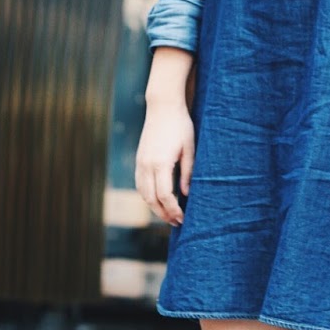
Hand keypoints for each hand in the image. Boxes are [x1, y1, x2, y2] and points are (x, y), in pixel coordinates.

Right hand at [135, 103, 195, 223]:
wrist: (162, 107)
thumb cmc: (180, 126)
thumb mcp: (190, 149)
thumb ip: (188, 173)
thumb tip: (186, 195)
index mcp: (160, 163)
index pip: (164, 196)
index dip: (173, 210)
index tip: (182, 219)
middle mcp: (146, 165)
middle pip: (151, 199)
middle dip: (163, 214)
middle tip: (176, 222)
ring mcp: (140, 162)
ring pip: (143, 193)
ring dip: (154, 207)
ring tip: (168, 214)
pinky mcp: (139, 159)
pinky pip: (140, 184)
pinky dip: (148, 196)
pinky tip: (158, 200)